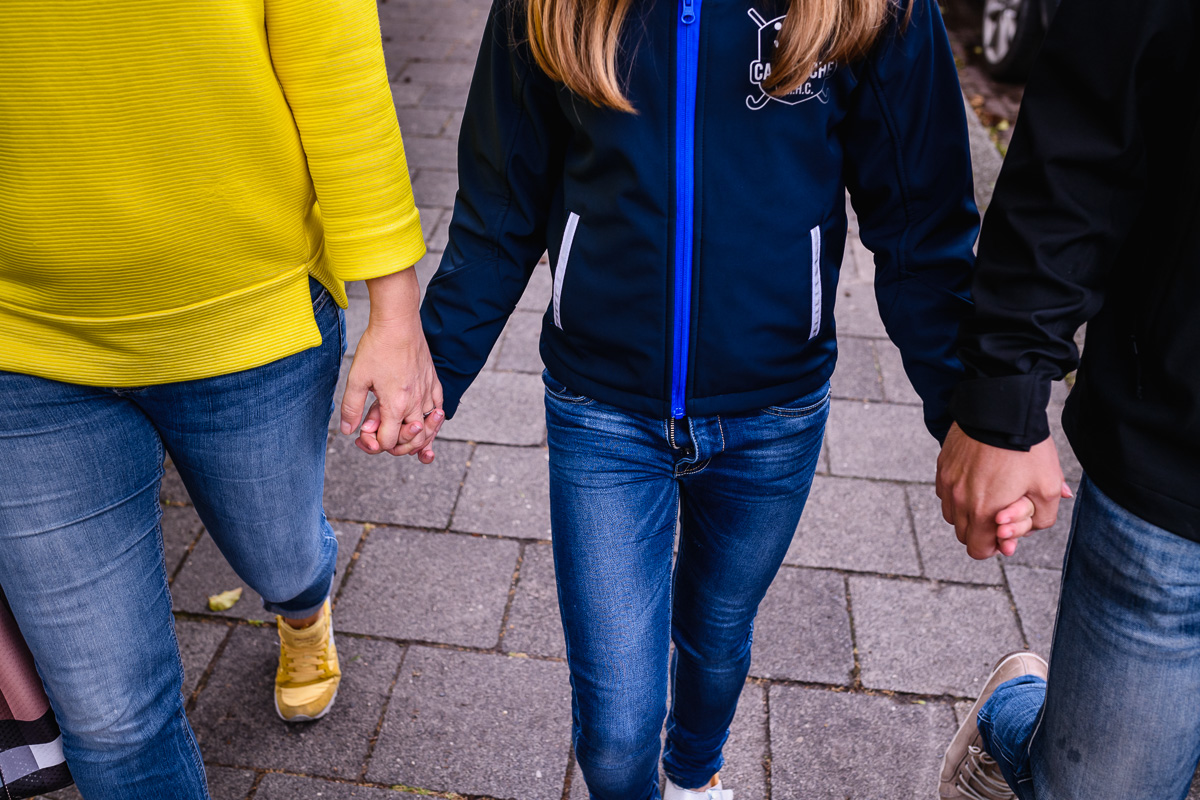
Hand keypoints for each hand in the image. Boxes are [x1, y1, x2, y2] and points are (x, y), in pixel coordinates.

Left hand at [339, 268, 443, 460]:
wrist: (398, 322)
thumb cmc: (377, 347)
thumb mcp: (357, 378)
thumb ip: (351, 408)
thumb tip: (348, 430)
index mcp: (396, 405)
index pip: (388, 442)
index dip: (373, 444)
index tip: (363, 434)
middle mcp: (416, 402)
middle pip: (411, 440)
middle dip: (394, 446)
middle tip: (379, 438)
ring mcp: (428, 392)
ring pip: (428, 428)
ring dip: (415, 436)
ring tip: (402, 436)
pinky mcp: (433, 381)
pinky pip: (438, 408)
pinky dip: (432, 420)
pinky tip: (422, 419)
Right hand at [936, 422, 1071, 558]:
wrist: (1000, 410)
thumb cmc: (1026, 449)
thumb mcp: (1048, 486)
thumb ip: (1043, 517)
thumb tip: (1031, 527)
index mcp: (983, 512)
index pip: (977, 550)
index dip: (994, 547)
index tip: (1005, 534)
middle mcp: (958, 501)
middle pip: (963, 534)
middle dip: (981, 531)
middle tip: (1000, 515)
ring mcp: (947, 483)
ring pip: (951, 514)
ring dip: (967, 513)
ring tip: (987, 496)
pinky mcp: (942, 466)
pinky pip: (945, 492)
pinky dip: (958, 494)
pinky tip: (976, 479)